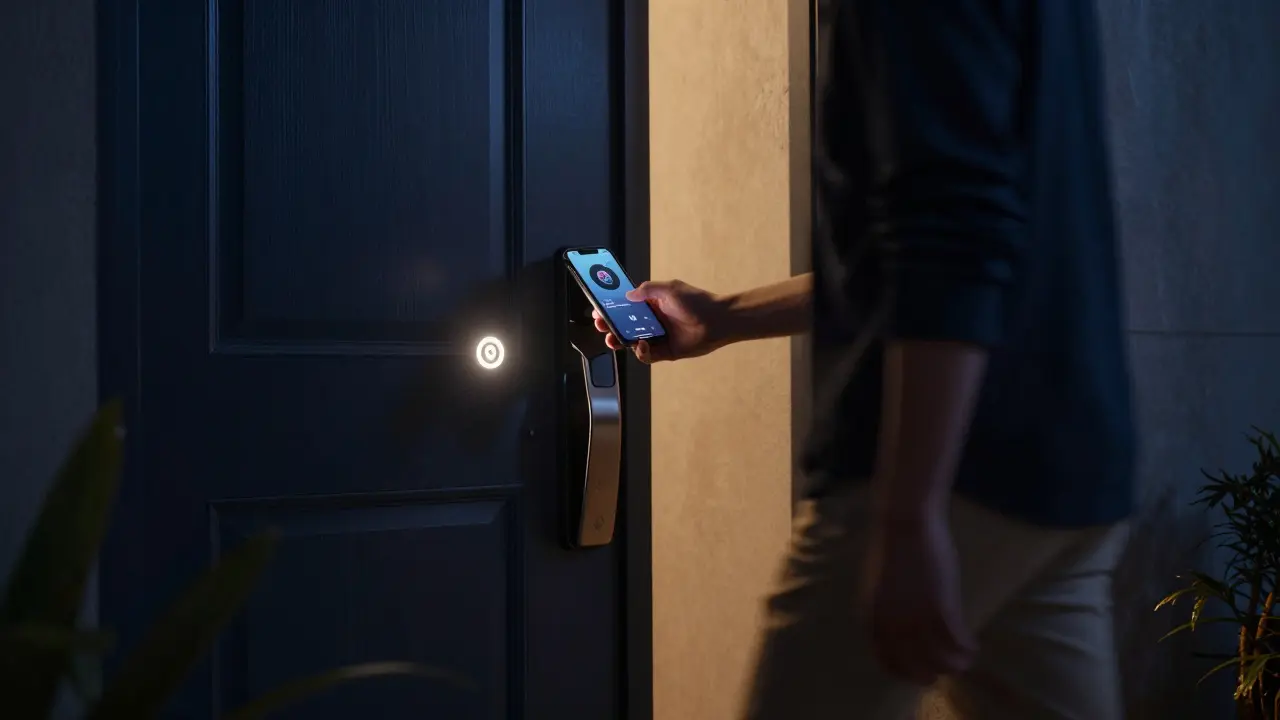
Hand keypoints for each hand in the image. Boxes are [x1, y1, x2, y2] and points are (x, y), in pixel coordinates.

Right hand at [593, 280, 727, 363]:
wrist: (719, 321)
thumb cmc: (697, 302)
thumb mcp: (669, 289)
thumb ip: (647, 290)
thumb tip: (628, 294)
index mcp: (652, 305)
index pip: (626, 307)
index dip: (612, 309)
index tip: (598, 310)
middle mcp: (653, 321)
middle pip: (625, 326)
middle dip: (610, 326)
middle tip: (601, 325)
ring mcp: (658, 337)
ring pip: (632, 342)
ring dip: (619, 341)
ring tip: (612, 338)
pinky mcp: (666, 352)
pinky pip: (647, 356)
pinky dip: (640, 352)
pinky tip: (641, 345)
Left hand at [864, 506, 975, 685]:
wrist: (904, 522)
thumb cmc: (892, 549)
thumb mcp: (879, 588)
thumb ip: (886, 613)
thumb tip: (899, 632)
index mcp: (872, 619)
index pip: (887, 661)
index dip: (905, 672)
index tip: (919, 674)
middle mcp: (892, 625)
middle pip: (916, 667)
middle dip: (933, 673)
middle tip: (947, 670)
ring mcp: (916, 618)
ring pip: (941, 658)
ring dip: (957, 663)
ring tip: (966, 659)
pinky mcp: (940, 608)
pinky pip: (957, 640)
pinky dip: (967, 647)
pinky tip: (973, 645)